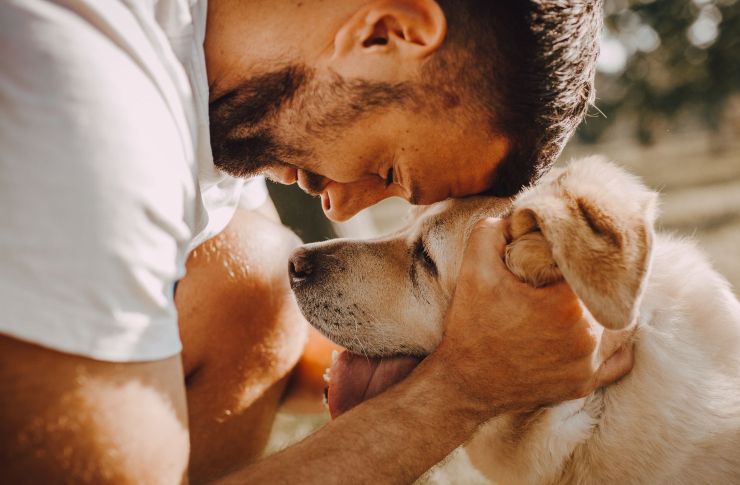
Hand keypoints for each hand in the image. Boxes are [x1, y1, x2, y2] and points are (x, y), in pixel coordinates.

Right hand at [431, 217, 633, 417]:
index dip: (582, 253)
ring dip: (606, 308)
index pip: (593, 265)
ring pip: (620, 324)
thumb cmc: (471, 326)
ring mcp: (588, 365)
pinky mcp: (585, 384)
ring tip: (586, 297)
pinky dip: (614, 343)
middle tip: (574, 272)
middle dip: (593, 281)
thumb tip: (518, 217)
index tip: (568, 250)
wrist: (464, 383)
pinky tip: (598, 328)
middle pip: (609, 294)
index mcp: (567, 304)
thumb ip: (494, 230)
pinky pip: (619, 360)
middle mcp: (587, 336)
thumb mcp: (474, 269)